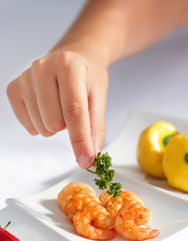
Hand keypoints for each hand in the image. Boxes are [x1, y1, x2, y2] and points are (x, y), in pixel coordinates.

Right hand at [7, 45, 107, 167]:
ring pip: (41, 127)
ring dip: (54, 125)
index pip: (74, 110)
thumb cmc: (87, 77)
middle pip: (54, 122)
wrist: (73, 58)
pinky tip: (46, 108)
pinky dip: (40, 124)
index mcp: (69, 66)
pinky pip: (28, 125)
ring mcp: (25, 77)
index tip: (85, 159)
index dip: (80, 139)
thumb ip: (95, 129)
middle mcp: (43, 67)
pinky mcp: (14, 88)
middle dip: (67, 126)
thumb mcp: (98, 99)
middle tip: (72, 109)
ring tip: (60, 106)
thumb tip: (89, 158)